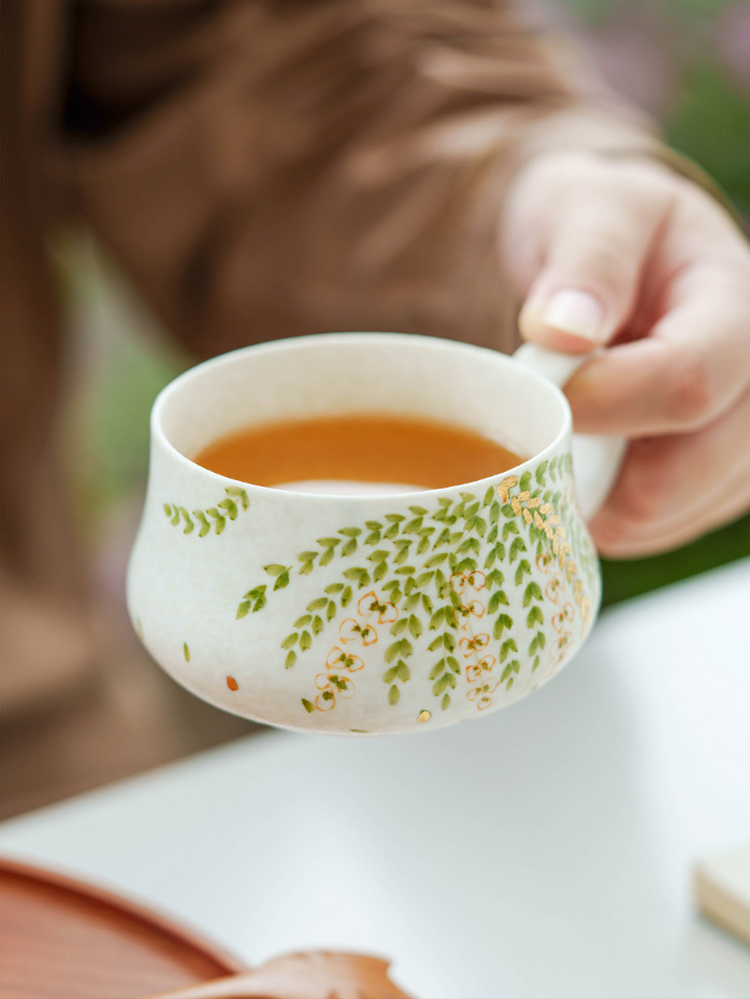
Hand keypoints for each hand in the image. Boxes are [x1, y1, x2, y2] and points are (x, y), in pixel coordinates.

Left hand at [502, 151, 749, 556]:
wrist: (614, 259)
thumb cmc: (596, 228)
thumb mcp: (584, 209)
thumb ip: (584, 262)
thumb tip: (565, 328)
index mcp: (736, 304)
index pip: (688, 382)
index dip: (602, 404)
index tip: (541, 392)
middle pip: (681, 475)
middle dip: (589, 467)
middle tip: (540, 425)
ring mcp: (743, 444)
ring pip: (663, 516)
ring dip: (593, 493)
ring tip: (566, 432)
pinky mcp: (718, 484)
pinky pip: (654, 529)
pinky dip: (606, 510)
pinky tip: (587, 461)